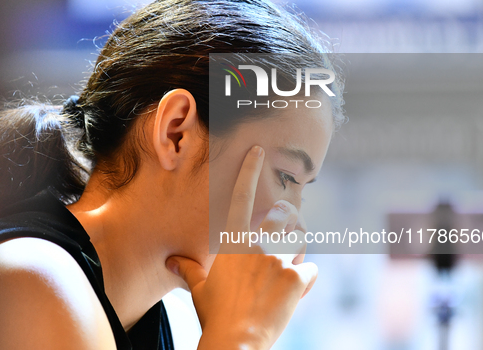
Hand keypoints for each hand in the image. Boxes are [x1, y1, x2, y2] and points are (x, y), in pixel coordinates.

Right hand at [166, 145, 317, 349]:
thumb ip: (188, 269)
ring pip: (300, 242)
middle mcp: (258, 245)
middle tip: (288, 223)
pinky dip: (306, 278)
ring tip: (288, 266)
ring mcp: (279, 260)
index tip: (258, 151)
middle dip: (289, 215)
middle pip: (282, 216)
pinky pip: (311, 270)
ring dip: (297, 250)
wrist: (236, 341)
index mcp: (234, 243)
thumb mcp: (199, 289)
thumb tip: (171, 262)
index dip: (249, 171)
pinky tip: (296, 291)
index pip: (240, 197)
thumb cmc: (215, 314)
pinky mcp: (297, 279)